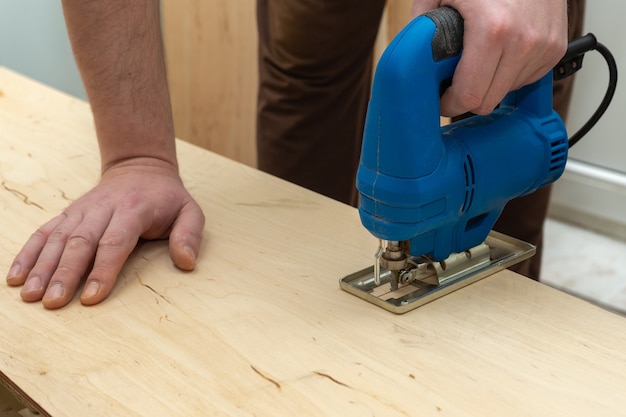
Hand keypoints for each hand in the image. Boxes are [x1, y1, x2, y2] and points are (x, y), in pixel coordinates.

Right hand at [6, 158, 204, 308]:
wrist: (140, 169)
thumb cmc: (167, 198)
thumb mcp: (190, 211)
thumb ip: (190, 235)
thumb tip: (186, 263)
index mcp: (133, 209)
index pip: (115, 242)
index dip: (103, 270)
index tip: (92, 298)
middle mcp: (102, 209)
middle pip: (80, 242)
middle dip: (65, 274)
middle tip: (53, 303)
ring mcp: (81, 210)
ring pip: (57, 238)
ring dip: (41, 267)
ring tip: (30, 296)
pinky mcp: (68, 214)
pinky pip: (43, 232)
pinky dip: (28, 253)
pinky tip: (15, 277)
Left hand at [411, 0, 567, 116]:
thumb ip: (421, 26)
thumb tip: (410, 57)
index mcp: (492, 31)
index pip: (469, 95)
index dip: (449, 103)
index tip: (442, 99)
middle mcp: (523, 41)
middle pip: (487, 101)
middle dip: (466, 98)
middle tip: (455, 84)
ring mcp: (543, 46)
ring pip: (506, 92)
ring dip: (489, 84)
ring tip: (480, 60)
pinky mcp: (555, 48)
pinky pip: (526, 79)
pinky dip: (509, 73)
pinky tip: (500, 53)